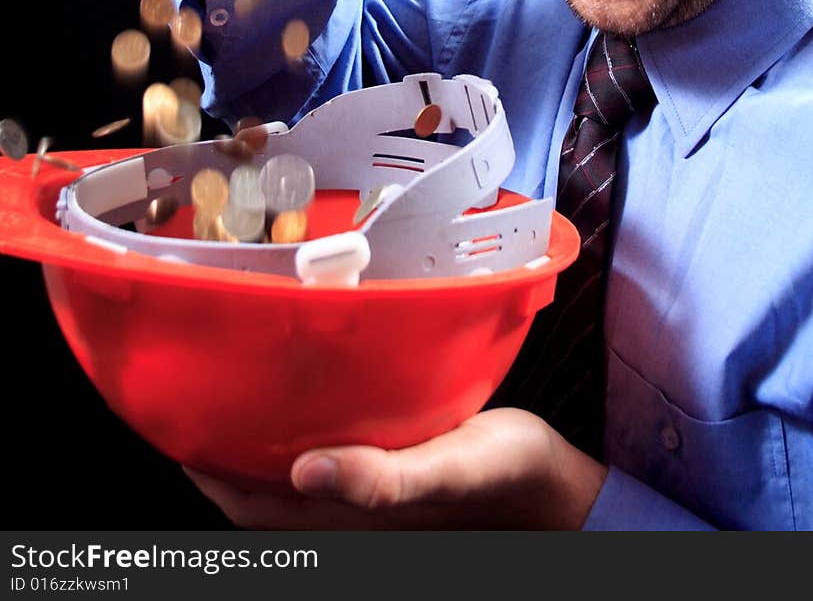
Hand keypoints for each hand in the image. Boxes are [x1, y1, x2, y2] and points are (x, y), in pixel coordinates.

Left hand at [183, 408, 607, 529]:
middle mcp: (344, 511)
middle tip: (198, 385)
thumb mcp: (449, 471)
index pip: (247, 509)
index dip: (204, 471)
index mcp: (347, 522)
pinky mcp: (386, 468)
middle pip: (257, 490)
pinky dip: (299, 427)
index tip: (174, 419)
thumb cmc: (503, 479)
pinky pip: (324, 453)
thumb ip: (381, 478)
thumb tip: (305, 471)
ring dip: (256, 436)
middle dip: (220, 447)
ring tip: (237, 378)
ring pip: (285, 472)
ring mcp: (363, 492)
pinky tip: (306, 386)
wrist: (550, 487)